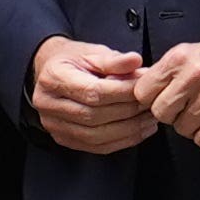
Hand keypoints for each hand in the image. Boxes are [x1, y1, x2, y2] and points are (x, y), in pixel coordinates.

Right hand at [27, 37, 160, 152]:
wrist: (53, 73)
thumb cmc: (75, 61)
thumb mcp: (93, 52)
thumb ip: (114, 60)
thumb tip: (136, 61)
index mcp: (53, 77)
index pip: (93, 91)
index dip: (123, 92)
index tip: (144, 88)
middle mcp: (48, 104)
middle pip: (94, 115)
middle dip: (128, 111)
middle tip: (151, 104)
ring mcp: (54, 125)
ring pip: (96, 136)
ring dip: (129, 130)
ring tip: (149, 118)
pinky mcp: (64, 139)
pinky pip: (96, 147)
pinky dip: (122, 141)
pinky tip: (139, 130)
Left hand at [143, 34, 199, 147]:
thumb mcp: (193, 53)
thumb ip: (168, 72)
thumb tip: (139, 91)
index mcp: (180, 57)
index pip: (143, 91)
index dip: (151, 101)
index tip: (163, 101)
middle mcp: (194, 74)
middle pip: (160, 113)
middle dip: (171, 116)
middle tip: (186, 109)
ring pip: (182, 129)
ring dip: (193, 127)